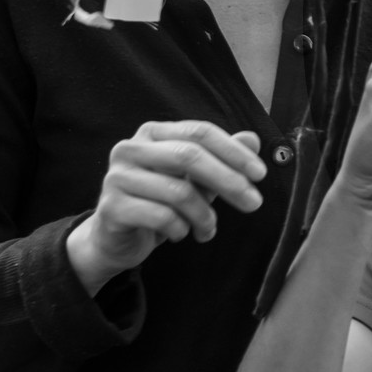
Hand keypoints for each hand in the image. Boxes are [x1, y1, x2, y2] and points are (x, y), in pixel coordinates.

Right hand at [68, 121, 265, 293]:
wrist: (116, 239)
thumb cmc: (160, 201)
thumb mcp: (195, 179)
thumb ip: (222, 158)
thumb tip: (252, 139)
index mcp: (153, 133)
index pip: (200, 132)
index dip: (234, 152)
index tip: (260, 174)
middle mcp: (131, 148)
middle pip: (190, 157)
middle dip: (229, 181)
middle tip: (254, 203)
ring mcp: (117, 177)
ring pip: (179, 192)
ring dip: (204, 215)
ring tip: (208, 229)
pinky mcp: (111, 207)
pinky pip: (161, 217)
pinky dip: (181, 229)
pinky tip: (182, 234)